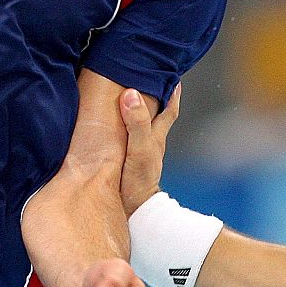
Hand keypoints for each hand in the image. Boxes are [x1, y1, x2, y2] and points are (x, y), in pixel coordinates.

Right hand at [121, 85, 178, 214]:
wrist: (132, 214)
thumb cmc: (137, 183)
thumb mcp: (138, 149)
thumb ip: (136, 123)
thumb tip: (131, 94)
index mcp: (156, 136)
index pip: (169, 109)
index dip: (171, 90)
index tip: (171, 72)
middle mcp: (150, 142)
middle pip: (158, 113)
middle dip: (157, 95)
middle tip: (149, 76)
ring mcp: (140, 152)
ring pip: (143, 124)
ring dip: (140, 109)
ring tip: (130, 92)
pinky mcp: (127, 161)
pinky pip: (128, 136)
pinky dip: (126, 125)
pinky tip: (114, 123)